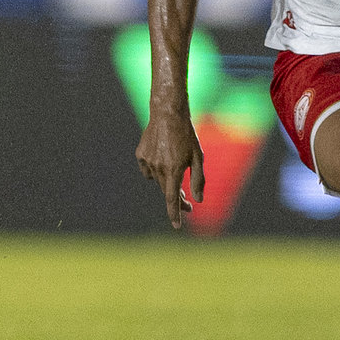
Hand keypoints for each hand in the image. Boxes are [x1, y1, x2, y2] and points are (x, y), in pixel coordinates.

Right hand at [136, 109, 203, 229]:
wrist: (167, 113)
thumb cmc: (186, 134)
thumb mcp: (198, 156)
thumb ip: (198, 180)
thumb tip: (198, 200)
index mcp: (173, 169)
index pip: (172, 199)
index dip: (174, 213)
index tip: (177, 226)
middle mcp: (158, 168)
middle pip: (166, 191)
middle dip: (178, 199)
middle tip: (188, 203)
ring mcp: (147, 161)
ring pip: (157, 180)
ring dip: (167, 182)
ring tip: (176, 169)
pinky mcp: (140, 155)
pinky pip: (147, 170)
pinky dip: (154, 170)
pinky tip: (162, 160)